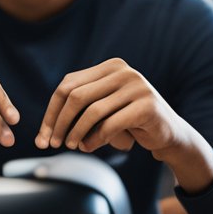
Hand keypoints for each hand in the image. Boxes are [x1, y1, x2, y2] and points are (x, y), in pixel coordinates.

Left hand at [36, 58, 195, 158]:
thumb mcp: (104, 108)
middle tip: (53, 143)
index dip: (51, 111)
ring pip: (92, 111)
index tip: (43, 135)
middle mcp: (124, 71)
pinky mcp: (147, 106)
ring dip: (76, 132)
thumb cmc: (130, 121)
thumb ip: (80, 109)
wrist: (169, 133)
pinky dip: (95, 139)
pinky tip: (88, 147)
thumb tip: (46, 130)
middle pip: (76, 96)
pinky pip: (110, 124)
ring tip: (71, 146)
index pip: (68, 85)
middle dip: (59, 122)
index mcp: (110, 66)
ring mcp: (137, 87)